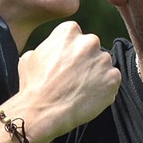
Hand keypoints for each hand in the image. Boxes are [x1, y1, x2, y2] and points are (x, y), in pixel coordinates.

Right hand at [15, 22, 119, 142]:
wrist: (44, 111)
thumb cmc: (33, 86)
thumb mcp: (29, 58)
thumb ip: (45, 48)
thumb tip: (48, 51)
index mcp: (69, 31)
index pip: (76, 36)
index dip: (70, 51)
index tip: (65, 64)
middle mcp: (89, 41)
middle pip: (92, 48)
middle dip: (85, 60)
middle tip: (73, 78)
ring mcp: (103, 60)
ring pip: (103, 64)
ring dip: (95, 74)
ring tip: (80, 90)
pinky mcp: (113, 78)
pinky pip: (112, 80)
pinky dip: (104, 88)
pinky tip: (89, 97)